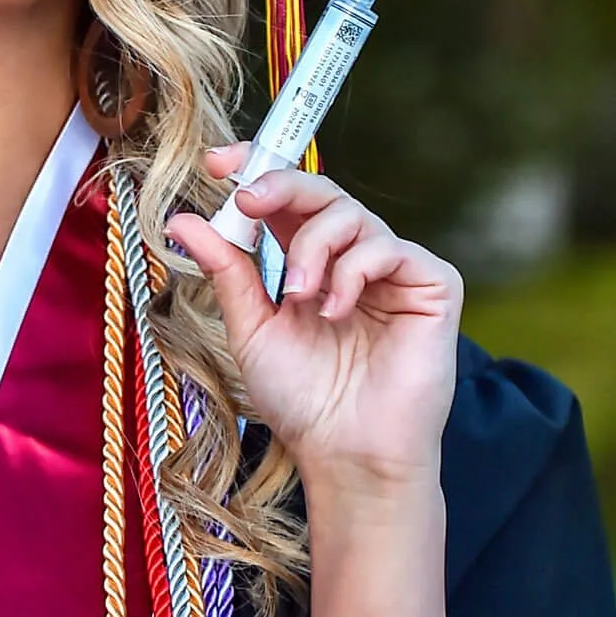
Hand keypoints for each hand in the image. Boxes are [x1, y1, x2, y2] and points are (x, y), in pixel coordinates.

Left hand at [166, 151, 462, 498]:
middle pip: (321, 191)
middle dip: (280, 186)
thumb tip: (184, 219)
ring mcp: (393, 270)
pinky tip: (337, 310)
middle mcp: (352, 258)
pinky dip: (354, 271)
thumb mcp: (251, 328)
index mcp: (308, 262)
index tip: (218, 163)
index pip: (287, 198)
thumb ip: (227, 270)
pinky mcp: (431, 285)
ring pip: (352, 215)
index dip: (257, 169)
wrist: (347, 453)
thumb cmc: (302, 400)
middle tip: (248, 200)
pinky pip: (391, 249)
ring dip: (313, 247)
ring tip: (297, 294)